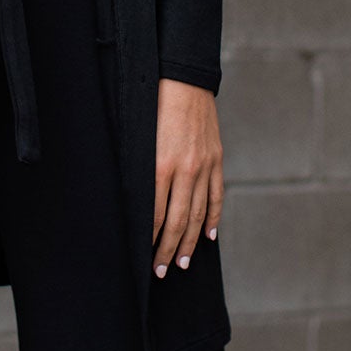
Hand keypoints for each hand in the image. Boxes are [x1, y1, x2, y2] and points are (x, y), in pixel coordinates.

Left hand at [152, 79, 223, 277]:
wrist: (183, 79)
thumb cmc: (151, 106)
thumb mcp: (137, 139)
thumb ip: (139, 172)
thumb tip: (134, 205)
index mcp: (160, 165)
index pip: (155, 215)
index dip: (150, 240)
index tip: (144, 258)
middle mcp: (184, 170)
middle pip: (177, 221)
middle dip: (167, 250)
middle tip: (161, 271)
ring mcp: (204, 166)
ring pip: (198, 214)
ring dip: (189, 242)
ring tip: (181, 262)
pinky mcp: (216, 160)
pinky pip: (215, 196)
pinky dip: (213, 218)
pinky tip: (208, 236)